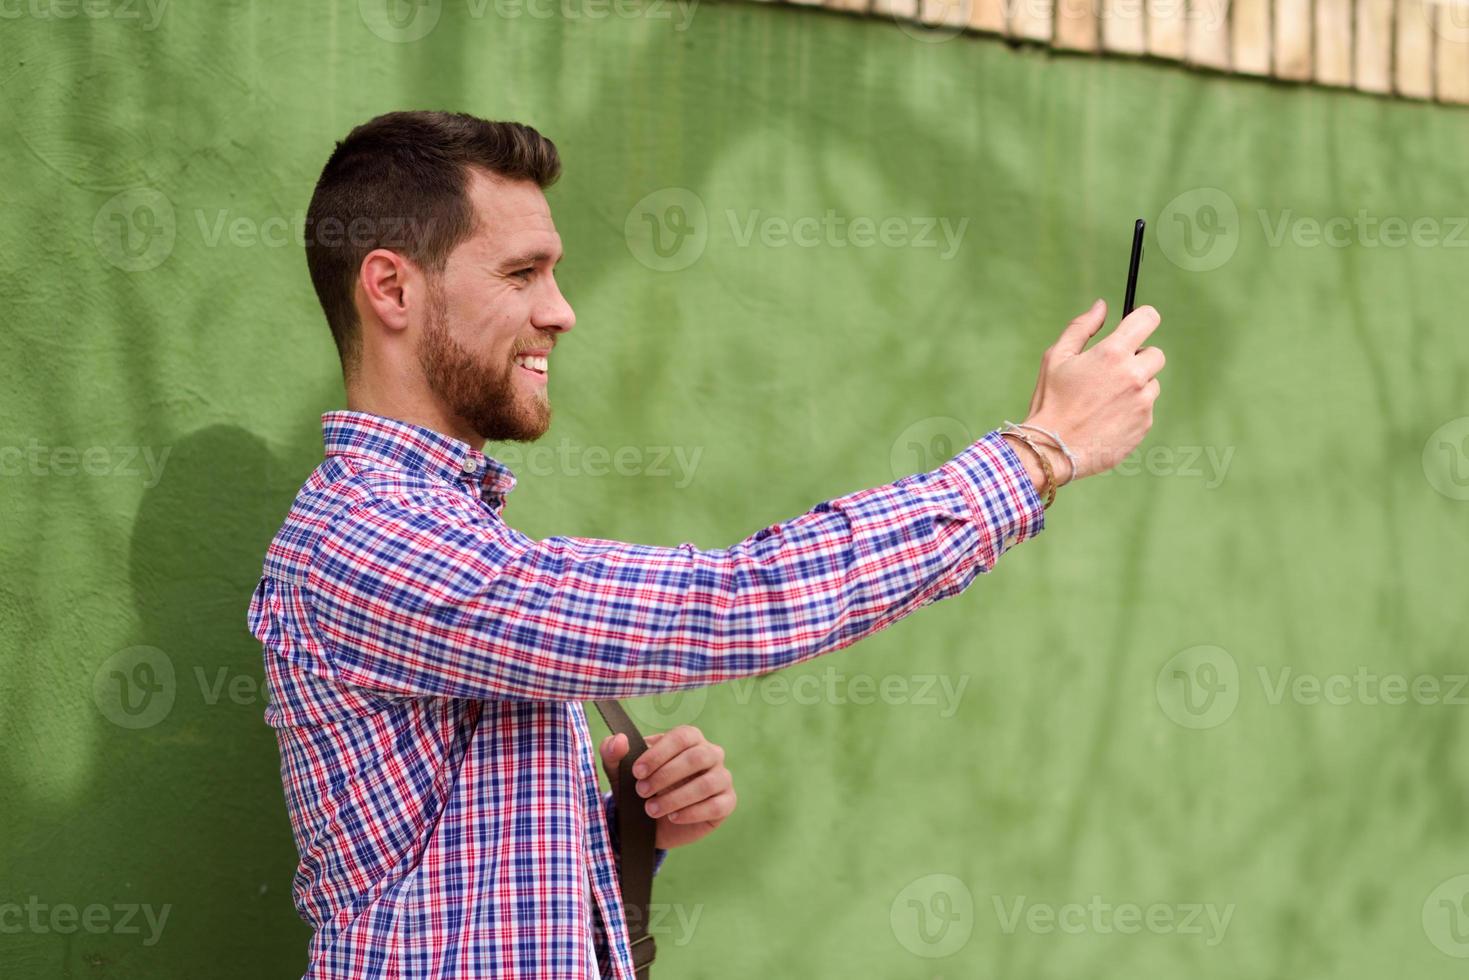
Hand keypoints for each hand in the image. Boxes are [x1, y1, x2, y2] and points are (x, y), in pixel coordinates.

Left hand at [599, 725, 735, 849]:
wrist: (651, 821)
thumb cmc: (640, 785)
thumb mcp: (620, 771)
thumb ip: (613, 752)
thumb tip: (619, 740)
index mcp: (689, 737)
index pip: (681, 737)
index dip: (659, 754)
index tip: (636, 772)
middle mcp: (711, 753)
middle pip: (696, 758)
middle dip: (665, 776)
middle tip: (641, 792)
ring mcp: (722, 778)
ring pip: (707, 783)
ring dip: (676, 798)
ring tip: (651, 809)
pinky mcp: (727, 802)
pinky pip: (717, 805)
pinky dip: (692, 812)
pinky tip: (673, 817)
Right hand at [1018, 299, 1164, 481]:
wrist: (1053, 449)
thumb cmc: (1050, 401)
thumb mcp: (1056, 358)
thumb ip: (1082, 327)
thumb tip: (1102, 306)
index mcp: (1112, 353)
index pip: (1148, 319)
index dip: (1142, 319)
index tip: (1133, 327)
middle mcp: (1134, 375)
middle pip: (1155, 353)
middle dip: (1137, 358)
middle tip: (1111, 372)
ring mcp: (1142, 402)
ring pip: (1151, 383)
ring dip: (1136, 386)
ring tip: (1105, 401)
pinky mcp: (1145, 424)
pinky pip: (1146, 409)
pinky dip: (1132, 410)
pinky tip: (1107, 419)